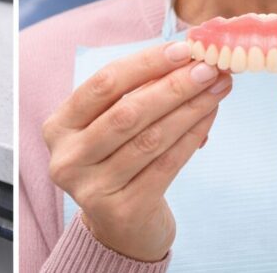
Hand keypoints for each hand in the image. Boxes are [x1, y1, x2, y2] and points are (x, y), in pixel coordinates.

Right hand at [43, 41, 231, 262]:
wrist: (120, 228)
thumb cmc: (118, 161)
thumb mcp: (112, 125)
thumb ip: (138, 92)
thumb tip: (187, 56)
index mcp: (59, 126)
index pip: (103, 84)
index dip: (145, 63)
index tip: (184, 49)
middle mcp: (68, 157)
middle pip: (127, 111)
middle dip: (173, 85)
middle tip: (209, 67)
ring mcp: (91, 188)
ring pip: (149, 138)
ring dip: (189, 108)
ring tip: (217, 88)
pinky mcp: (122, 210)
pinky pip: (165, 165)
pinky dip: (191, 136)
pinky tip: (209, 117)